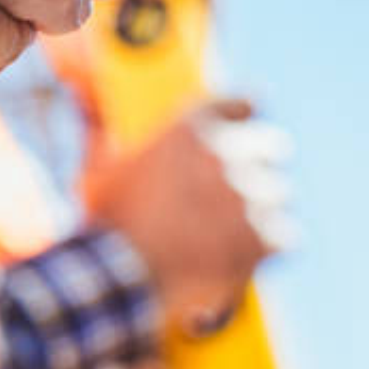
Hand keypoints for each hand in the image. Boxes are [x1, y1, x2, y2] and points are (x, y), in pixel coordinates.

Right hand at [83, 100, 294, 333]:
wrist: (122, 274)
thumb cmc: (108, 220)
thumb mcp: (101, 167)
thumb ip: (109, 132)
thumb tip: (82, 94)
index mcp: (188, 128)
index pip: (238, 103)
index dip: (245, 111)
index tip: (250, 115)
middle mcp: (224, 154)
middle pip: (273, 145)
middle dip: (264, 160)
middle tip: (251, 179)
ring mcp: (247, 195)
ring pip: (278, 194)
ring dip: (263, 209)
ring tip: (236, 228)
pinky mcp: (263, 237)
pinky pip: (286, 235)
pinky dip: (268, 247)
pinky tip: (245, 253)